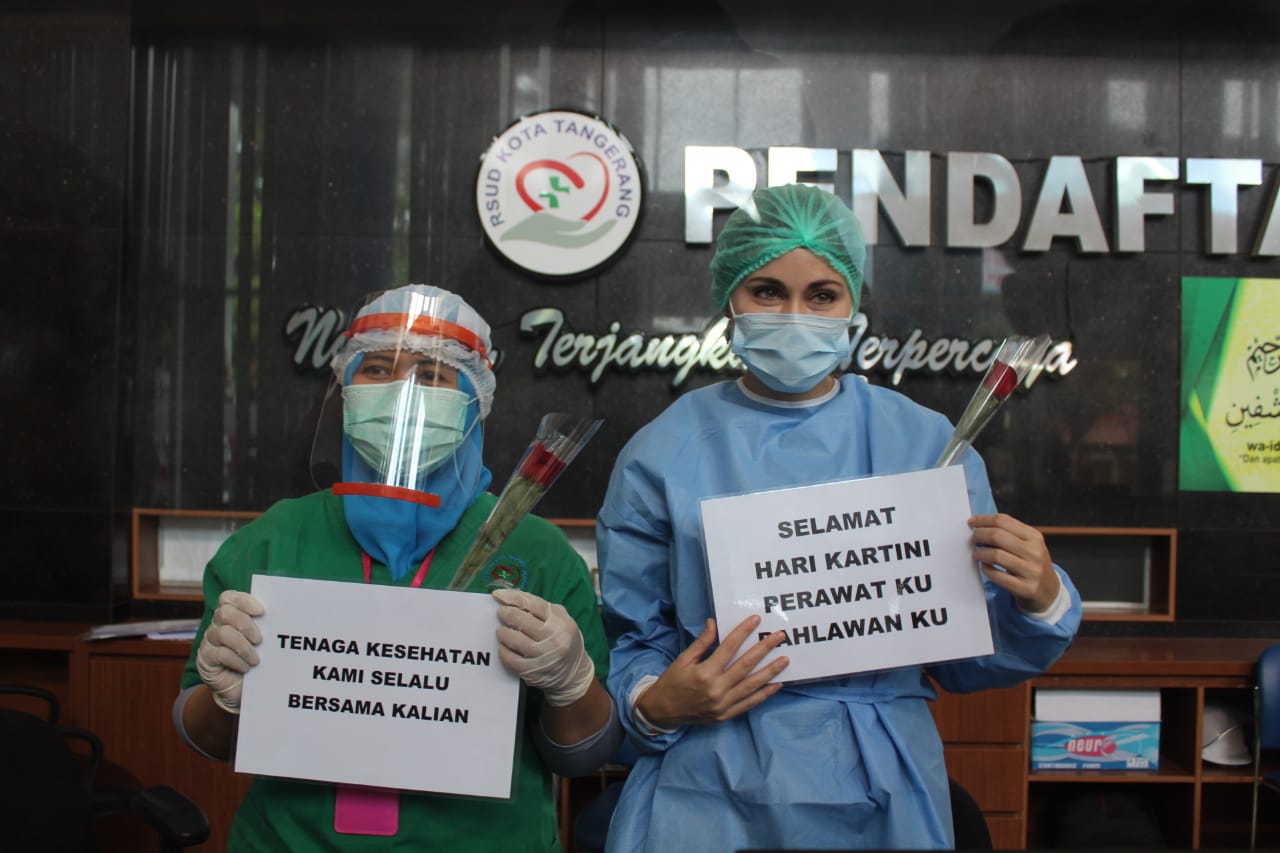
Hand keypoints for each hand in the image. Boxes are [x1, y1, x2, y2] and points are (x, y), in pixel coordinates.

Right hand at [195, 590, 264, 713]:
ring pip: (222, 633)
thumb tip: (287, 614)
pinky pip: (219, 654)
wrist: (242, 690)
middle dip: (246, 624)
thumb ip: (267, 627)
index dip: (244, 601)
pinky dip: (236, 660)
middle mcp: (217, 625)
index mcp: (231, 616)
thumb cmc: (256, 662)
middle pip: (224, 612)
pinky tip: (246, 668)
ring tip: (256, 659)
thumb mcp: (263, 642)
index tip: (261, 611)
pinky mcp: (205, 660)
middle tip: (260, 640)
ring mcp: (209, 642)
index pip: (228, 598)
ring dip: (243, 646)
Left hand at [492, 588, 594, 706]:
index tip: (498, 595)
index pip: (533, 604)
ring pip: (515, 640)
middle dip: (506, 613)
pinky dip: (504, 651)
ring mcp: (543, 657)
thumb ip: (541, 609)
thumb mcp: (561, 621)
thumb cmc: (563, 641)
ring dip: (503, 632)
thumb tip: (512, 599)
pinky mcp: (533, 672)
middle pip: (522, 620)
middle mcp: (554, 638)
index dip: (512, 598)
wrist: (574, 674)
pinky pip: (511, 659)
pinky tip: (503, 647)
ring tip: (501, 630)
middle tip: (500, 612)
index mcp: (561, 622)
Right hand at [637, 616, 788, 729]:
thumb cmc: (672, 682)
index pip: (729, 648)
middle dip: (764, 649)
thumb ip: (701, 643)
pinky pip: (749, 703)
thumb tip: (713, 623)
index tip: (756, 620)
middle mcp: (716, 689)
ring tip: (785, 659)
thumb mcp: (683, 660)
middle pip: (746, 665)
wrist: (663, 712)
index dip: (743, 632)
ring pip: (752, 685)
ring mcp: (723, 704)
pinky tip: (777, 684)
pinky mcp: (726, 714)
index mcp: (704, 672)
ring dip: (770, 671)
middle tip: (780, 637)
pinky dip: (764, 694)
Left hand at [969, 513, 1060, 612]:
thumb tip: (980, 527)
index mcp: (1034, 537)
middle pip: (998, 536)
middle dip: (979, 535)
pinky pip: (998, 576)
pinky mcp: (1026, 588)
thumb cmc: (1033, 565)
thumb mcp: (1029, 545)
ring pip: (997, 555)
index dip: (984, 520)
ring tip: (977, 554)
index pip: (1004, 521)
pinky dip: (987, 570)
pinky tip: (985, 567)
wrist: (1050, 591)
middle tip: (972, 539)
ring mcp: (1032, 571)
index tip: (972, 522)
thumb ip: (1009, 535)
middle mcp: (1035, 552)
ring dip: (980, 553)